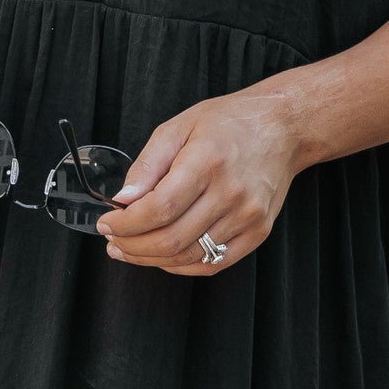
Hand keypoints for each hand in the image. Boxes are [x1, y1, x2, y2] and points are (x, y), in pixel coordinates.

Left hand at [95, 77, 301, 273]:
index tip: (107, 223)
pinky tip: (163, 256)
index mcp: (207, 162)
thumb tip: (122, 199)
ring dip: (152, 260)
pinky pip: (214, 263)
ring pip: (189, 256)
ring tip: (130, 249)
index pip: (159, 209)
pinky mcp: (257, 231)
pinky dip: (182, 265)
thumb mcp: (179, 127)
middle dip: (132, 246)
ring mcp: (247, 216)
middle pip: (171, 239)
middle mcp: (230, 193)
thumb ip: (148, 164)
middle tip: (113, 241)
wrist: (280, 128)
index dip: (126, 224)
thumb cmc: (228, 123)